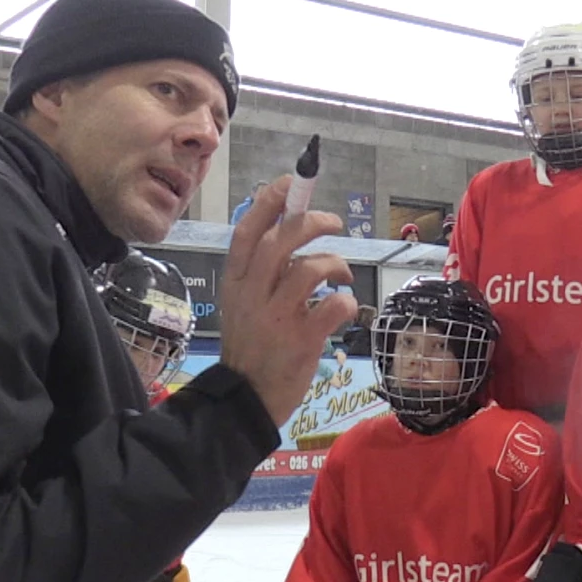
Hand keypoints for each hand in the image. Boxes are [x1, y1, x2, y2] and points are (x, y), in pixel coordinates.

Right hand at [220, 176, 357, 423]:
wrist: (245, 398)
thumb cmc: (251, 346)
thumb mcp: (242, 303)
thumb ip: (260, 271)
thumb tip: (289, 229)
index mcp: (236, 281)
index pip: (248, 230)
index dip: (270, 201)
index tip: (291, 183)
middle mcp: (253, 294)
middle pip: (281, 241)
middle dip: (311, 222)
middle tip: (334, 223)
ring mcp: (276, 316)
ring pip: (309, 269)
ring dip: (336, 265)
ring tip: (342, 276)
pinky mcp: (301, 339)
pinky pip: (333, 306)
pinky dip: (346, 302)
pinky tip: (343, 309)